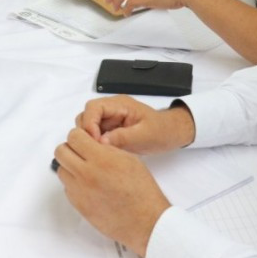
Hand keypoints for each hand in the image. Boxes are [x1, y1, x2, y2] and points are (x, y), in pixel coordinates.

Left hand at [54, 127, 171, 256]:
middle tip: (82, 152)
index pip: (74, 137)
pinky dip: (74, 183)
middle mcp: (86, 174)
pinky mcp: (78, 205)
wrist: (144, 221)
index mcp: (101, 159)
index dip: (79, 136)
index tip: (84, 139)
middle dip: (70, 149)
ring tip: (86, 170)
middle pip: (61, 152)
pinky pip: (67, 188)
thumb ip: (106, 148)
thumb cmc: (141, 191)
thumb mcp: (128, 159)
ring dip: (70, 166)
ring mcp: (79, 191)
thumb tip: (91, 142)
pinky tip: (89, 185)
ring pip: (61, 170)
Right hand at [75, 95, 195, 153]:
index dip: (89, 123)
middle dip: (86, 132)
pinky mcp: (110, 129)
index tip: (94, 141)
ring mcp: (110, 119)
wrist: (170, 133)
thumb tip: (101, 142)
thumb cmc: (160, 132)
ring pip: (88, 125)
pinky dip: (95, 143)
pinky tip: (102, 153)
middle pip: (86, 115)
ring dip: (89, 139)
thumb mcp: (144, 136)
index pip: (93, 108)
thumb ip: (122, 137)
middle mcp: (112, 109)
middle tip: (94, 149)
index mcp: (120, 104)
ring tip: (99, 152)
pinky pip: (96, 135)